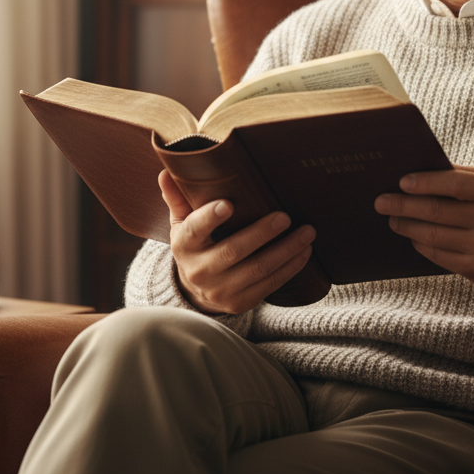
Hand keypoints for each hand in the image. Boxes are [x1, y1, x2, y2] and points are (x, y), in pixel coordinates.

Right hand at [159, 170, 315, 314]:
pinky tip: (304, 252)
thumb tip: (166, 170)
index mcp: (184, 244)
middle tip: (285, 216)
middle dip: (261, 234)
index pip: (194, 229)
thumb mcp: (182, 223)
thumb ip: (178, 198)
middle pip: (233, 251)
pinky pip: (269, 285)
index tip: (227, 204)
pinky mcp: (240, 303)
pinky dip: (290, 268)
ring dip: (286, 251)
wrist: (196, 291)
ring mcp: (221, 290)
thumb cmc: (195, 245)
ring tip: (307, 232)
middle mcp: (200, 270)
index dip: (210, 218)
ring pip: (258, 270)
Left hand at [374, 165, 473, 285]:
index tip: (401, 182)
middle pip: (438, 212)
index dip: (426, 183)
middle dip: (404, 206)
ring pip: (434, 236)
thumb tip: (420, 170)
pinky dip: (420, 244)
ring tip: (392, 218)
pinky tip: (411, 235)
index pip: (455, 185)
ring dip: (406, 226)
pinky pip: (438, 256)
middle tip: (381, 201)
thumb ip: (461, 174)